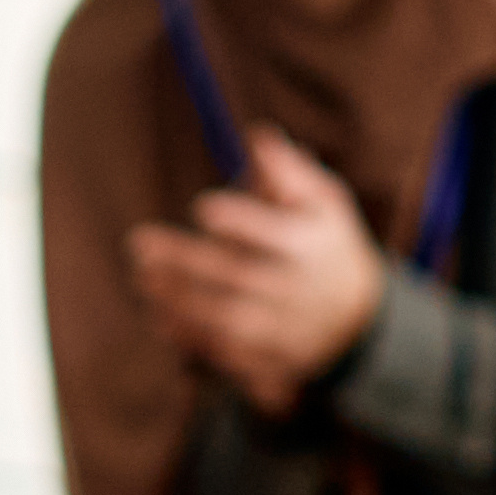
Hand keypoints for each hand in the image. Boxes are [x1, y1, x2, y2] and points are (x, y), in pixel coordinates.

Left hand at [125, 132, 390, 414]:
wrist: (356, 320)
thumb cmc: (326, 244)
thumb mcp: (324, 203)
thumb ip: (288, 173)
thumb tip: (255, 135)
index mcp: (310, 245)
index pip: (274, 234)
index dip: (239, 221)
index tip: (202, 207)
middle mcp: (296, 289)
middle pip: (236, 276)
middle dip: (185, 261)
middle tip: (139, 243)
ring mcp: (283, 328)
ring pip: (225, 319)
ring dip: (178, 301)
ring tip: (142, 279)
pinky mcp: (270, 359)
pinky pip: (225, 352)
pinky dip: (191, 338)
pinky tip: (159, 317)